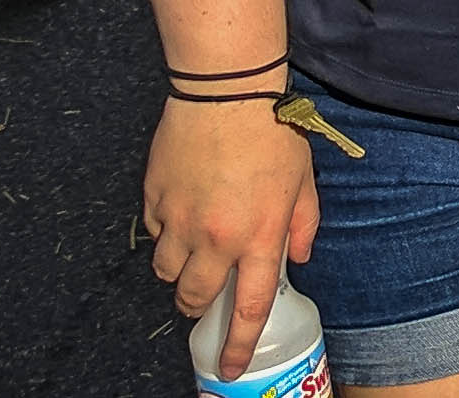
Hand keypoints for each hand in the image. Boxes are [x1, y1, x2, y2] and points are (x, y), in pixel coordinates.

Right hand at [144, 95, 316, 379]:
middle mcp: (217, 238)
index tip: (231, 367)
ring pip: (167, 271)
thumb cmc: (272, 131)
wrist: (227, 92)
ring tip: (192, 248)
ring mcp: (181, 220)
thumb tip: (298, 257)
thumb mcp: (304, 180)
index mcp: (260, 236)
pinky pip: (154, 231)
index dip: (238, 344)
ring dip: (179, 269)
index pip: (247, 308)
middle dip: (198, 305)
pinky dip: (166, 230)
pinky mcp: (155, 199)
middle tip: (204, 294)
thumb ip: (303, 224)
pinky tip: (182, 208)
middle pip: (194, 297)